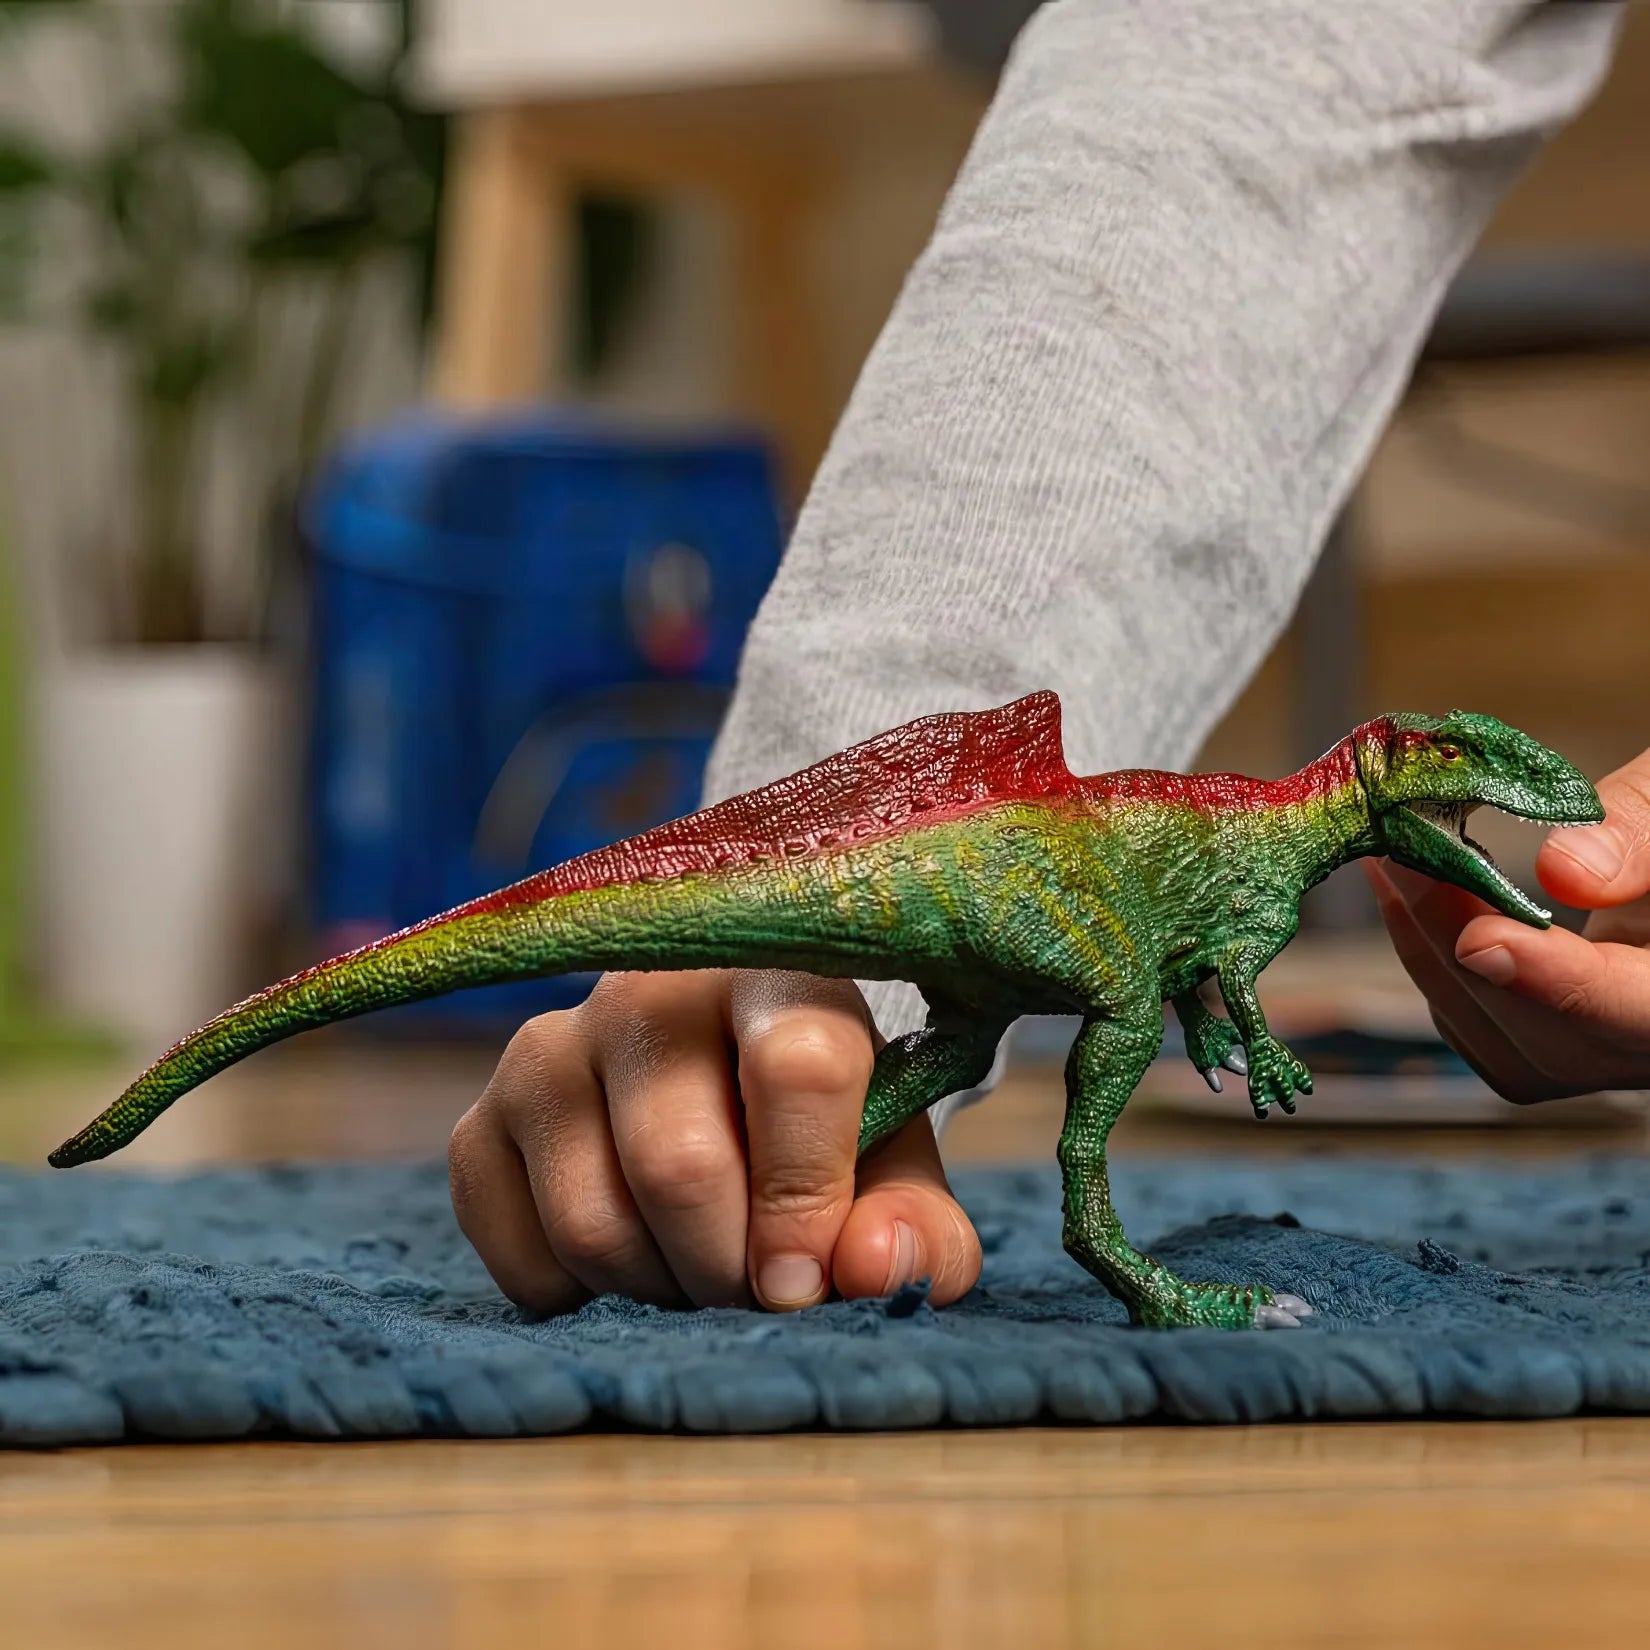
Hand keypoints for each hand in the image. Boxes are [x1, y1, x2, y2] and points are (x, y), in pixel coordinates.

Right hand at [447, 969, 981, 1313]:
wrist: (721, 1073)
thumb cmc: (821, 1122)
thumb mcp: (892, 1161)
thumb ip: (915, 1223)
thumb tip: (873, 1271)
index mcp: (775, 971)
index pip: (796, 1065)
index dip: (806, 1196)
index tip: (809, 1281)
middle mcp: (647, 991)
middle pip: (679, 1166)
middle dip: (731, 1269)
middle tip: (759, 1287)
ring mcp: (549, 1050)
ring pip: (593, 1225)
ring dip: (660, 1289)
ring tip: (701, 1266)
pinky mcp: (482, 1119)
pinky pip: (518, 1255)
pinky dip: (582, 1295)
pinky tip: (631, 1252)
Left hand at [1367, 747, 1649, 1101]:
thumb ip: (1642, 832)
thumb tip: (1564, 871)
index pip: (1642, 1014)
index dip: (1558, 984)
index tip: (1481, 938)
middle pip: (1555, 1038)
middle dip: (1461, 941)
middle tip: (1401, 851)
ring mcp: (1609, 1059)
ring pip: (1506, 1048)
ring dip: (1430, 949)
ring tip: (1389, 858)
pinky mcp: (1560, 1050)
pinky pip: (1483, 1034)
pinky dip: (1433, 964)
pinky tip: (1404, 896)